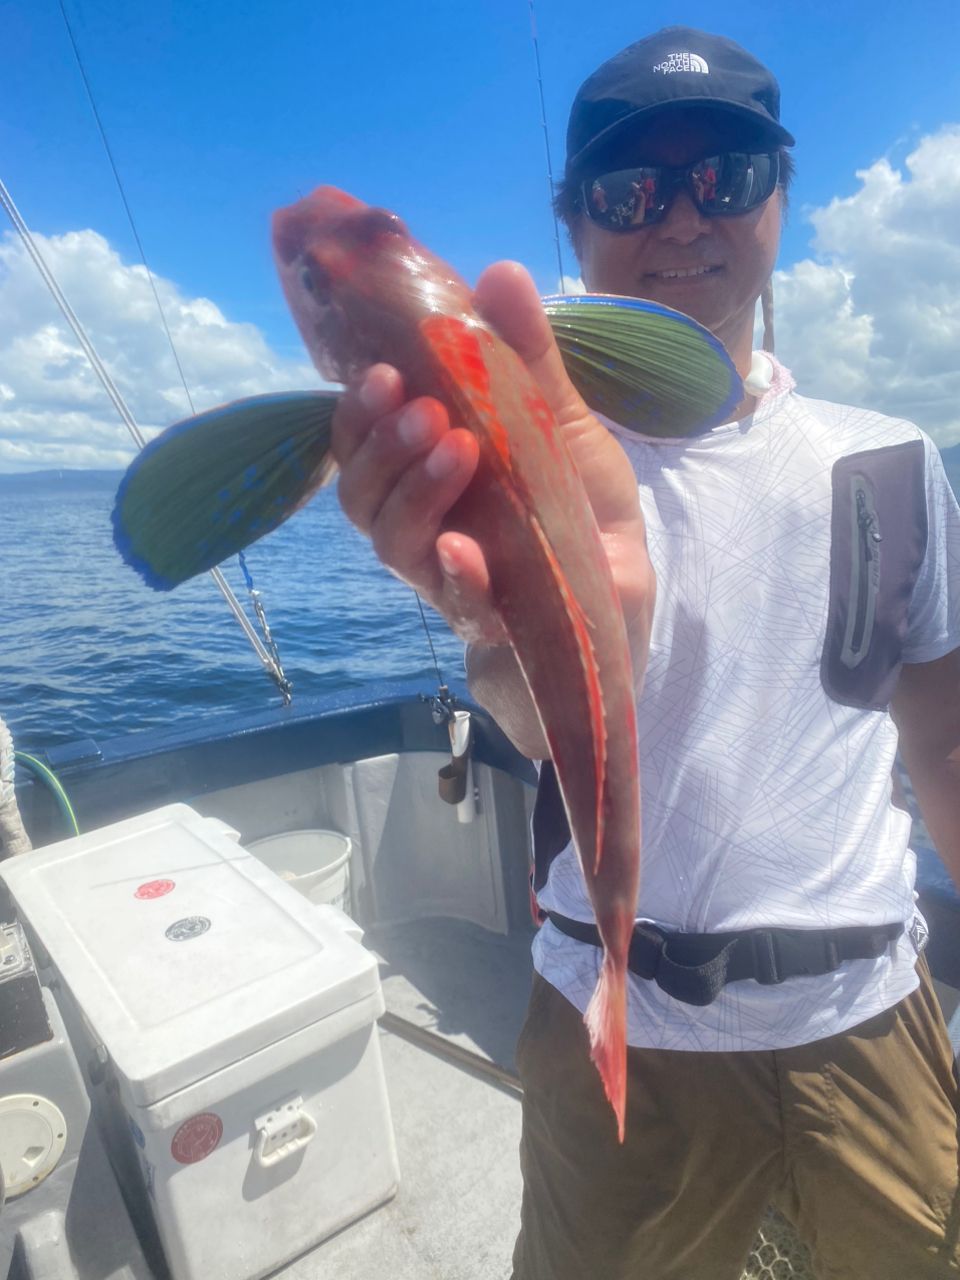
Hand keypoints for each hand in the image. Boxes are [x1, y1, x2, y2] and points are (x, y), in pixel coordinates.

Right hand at [331, 261, 654, 670]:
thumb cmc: (581, 514)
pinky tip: (463, 548)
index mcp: (427, 476)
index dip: (357, 410)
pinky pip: (455, 601)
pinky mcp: (489, 621)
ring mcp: (448, 578)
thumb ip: (530, 361)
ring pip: (393, 542)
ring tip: (456, 448)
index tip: (382, 369)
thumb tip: (500, 273)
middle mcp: (422, 527)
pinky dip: (456, 575)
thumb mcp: (564, 427)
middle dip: (379, 445)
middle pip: (361, 494)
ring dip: (414, 492)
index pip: (363, 443)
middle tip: (420, 407)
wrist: (618, 603)